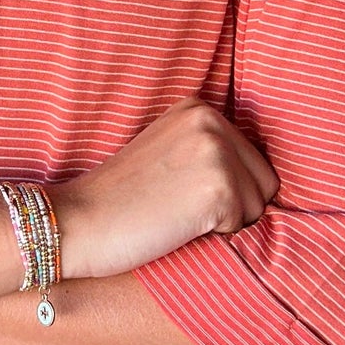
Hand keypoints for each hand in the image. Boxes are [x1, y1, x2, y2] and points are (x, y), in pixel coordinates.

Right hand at [55, 96, 278, 281]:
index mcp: (199, 108)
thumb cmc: (121, 198)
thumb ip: (208, 147)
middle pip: (264, 182)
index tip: (178, 190)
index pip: (253, 161)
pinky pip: (244, 226)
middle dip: (232, 205)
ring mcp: (216, 152)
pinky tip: (176, 224)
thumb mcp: (168, 150)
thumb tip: (264, 175)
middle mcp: (211, 121)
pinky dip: (215, 236)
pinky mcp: (219, 187)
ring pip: (258, 207)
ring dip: (224, 223)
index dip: (223, 189)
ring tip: (175, 213)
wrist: (80, 220)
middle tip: (178, 206)